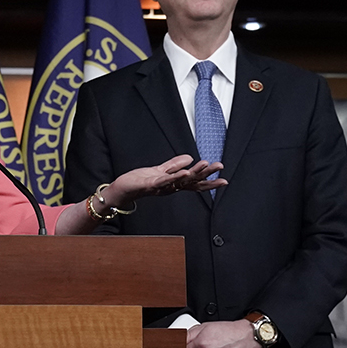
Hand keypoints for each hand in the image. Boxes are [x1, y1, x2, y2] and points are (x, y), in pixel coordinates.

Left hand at [106, 156, 225, 206]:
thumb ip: (174, 165)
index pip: (194, 183)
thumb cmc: (140, 181)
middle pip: (191, 181)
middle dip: (207, 174)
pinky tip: (184, 171)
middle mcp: (170, 188)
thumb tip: (190, 158)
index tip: (224, 179)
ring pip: (180, 180)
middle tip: (220, 166)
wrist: (122, 189)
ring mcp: (161, 187)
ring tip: (205, 165)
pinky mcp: (150, 184)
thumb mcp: (160, 171)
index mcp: (174, 184)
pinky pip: (164, 181)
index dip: (209, 181)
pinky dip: (174, 177)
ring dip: (193, 173)